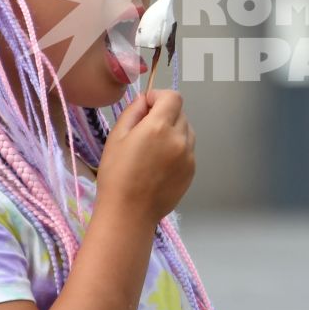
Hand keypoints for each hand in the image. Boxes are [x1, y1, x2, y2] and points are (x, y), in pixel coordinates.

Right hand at [97, 89, 195, 223]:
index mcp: (160, 127)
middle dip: (165, 114)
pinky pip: (188, 149)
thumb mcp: (116, 137)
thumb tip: (144, 100)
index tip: (146, 107)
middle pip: (180, 113)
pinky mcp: (192, 170)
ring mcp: (189, 156)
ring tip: (154, 148)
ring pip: (187, 131)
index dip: (159, 97)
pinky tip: (160, 164)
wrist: (129, 212)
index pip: (173, 97)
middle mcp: (180, 138)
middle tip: (146, 130)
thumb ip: (133, 112)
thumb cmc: (116, 174)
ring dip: (173, 131)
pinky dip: (177, 149)